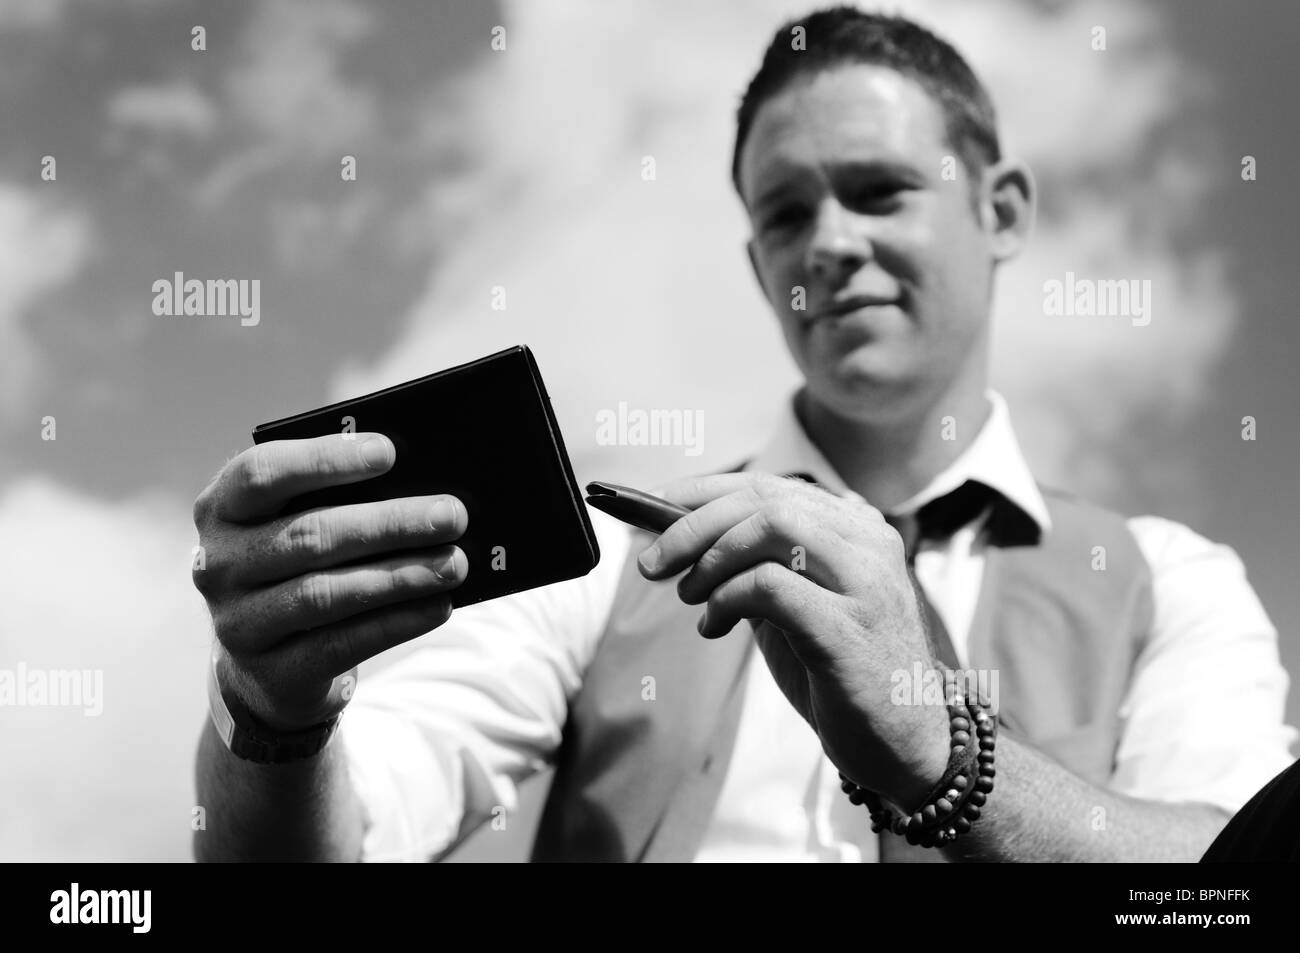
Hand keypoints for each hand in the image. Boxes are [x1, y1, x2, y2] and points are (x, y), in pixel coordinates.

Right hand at [192, 433, 467, 731]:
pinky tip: (437, 605)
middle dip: (390, 523)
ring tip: (454, 564)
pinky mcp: (272, 672)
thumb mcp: (301, 522)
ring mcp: (238, 623)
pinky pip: (342, 643)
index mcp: (223, 508)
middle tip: (451, 515)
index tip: (389, 452)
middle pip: (309, 536)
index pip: (263, 473)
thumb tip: (421, 485)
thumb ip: (341, 498)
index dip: (325, 460)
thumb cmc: (301, 566)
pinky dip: (397, 622)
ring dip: (400, 576)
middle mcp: (219, 564)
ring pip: (327, 593)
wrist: (270, 661)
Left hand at [636, 472, 948, 808]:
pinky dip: (728, 598)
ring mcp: (865, 581)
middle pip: (766, 499)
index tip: (657, 506)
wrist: (905, 744)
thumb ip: (758, 567)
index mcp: (857, 530)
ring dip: (711, 557)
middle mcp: (868, 543)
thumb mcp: (796, 607)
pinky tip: (714, 626)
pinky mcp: (850, 627)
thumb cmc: (844, 674)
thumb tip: (684, 539)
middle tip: (654, 561)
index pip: (771, 487)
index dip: (706, 490)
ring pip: (772, 526)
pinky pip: (771, 585)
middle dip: (694, 524)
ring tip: (689, 594)